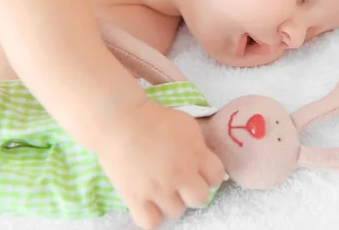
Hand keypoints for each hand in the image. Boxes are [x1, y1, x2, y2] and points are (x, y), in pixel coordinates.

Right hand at [96, 101, 225, 228]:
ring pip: (176, 211)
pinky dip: (152, 216)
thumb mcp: (186, 124)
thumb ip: (199, 146)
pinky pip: (151, 222)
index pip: (217, 177)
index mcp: (196, 154)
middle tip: (181, 182)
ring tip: (161, 189)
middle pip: (200, 199)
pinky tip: (149, 203)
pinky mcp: (135, 198)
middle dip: (193, 190)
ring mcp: (158, 189)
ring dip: (171, 201)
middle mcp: (181, 175)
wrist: (121, 120)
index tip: (199, 170)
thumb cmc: (154, 118)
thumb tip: (204, 161)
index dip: (210, 174)